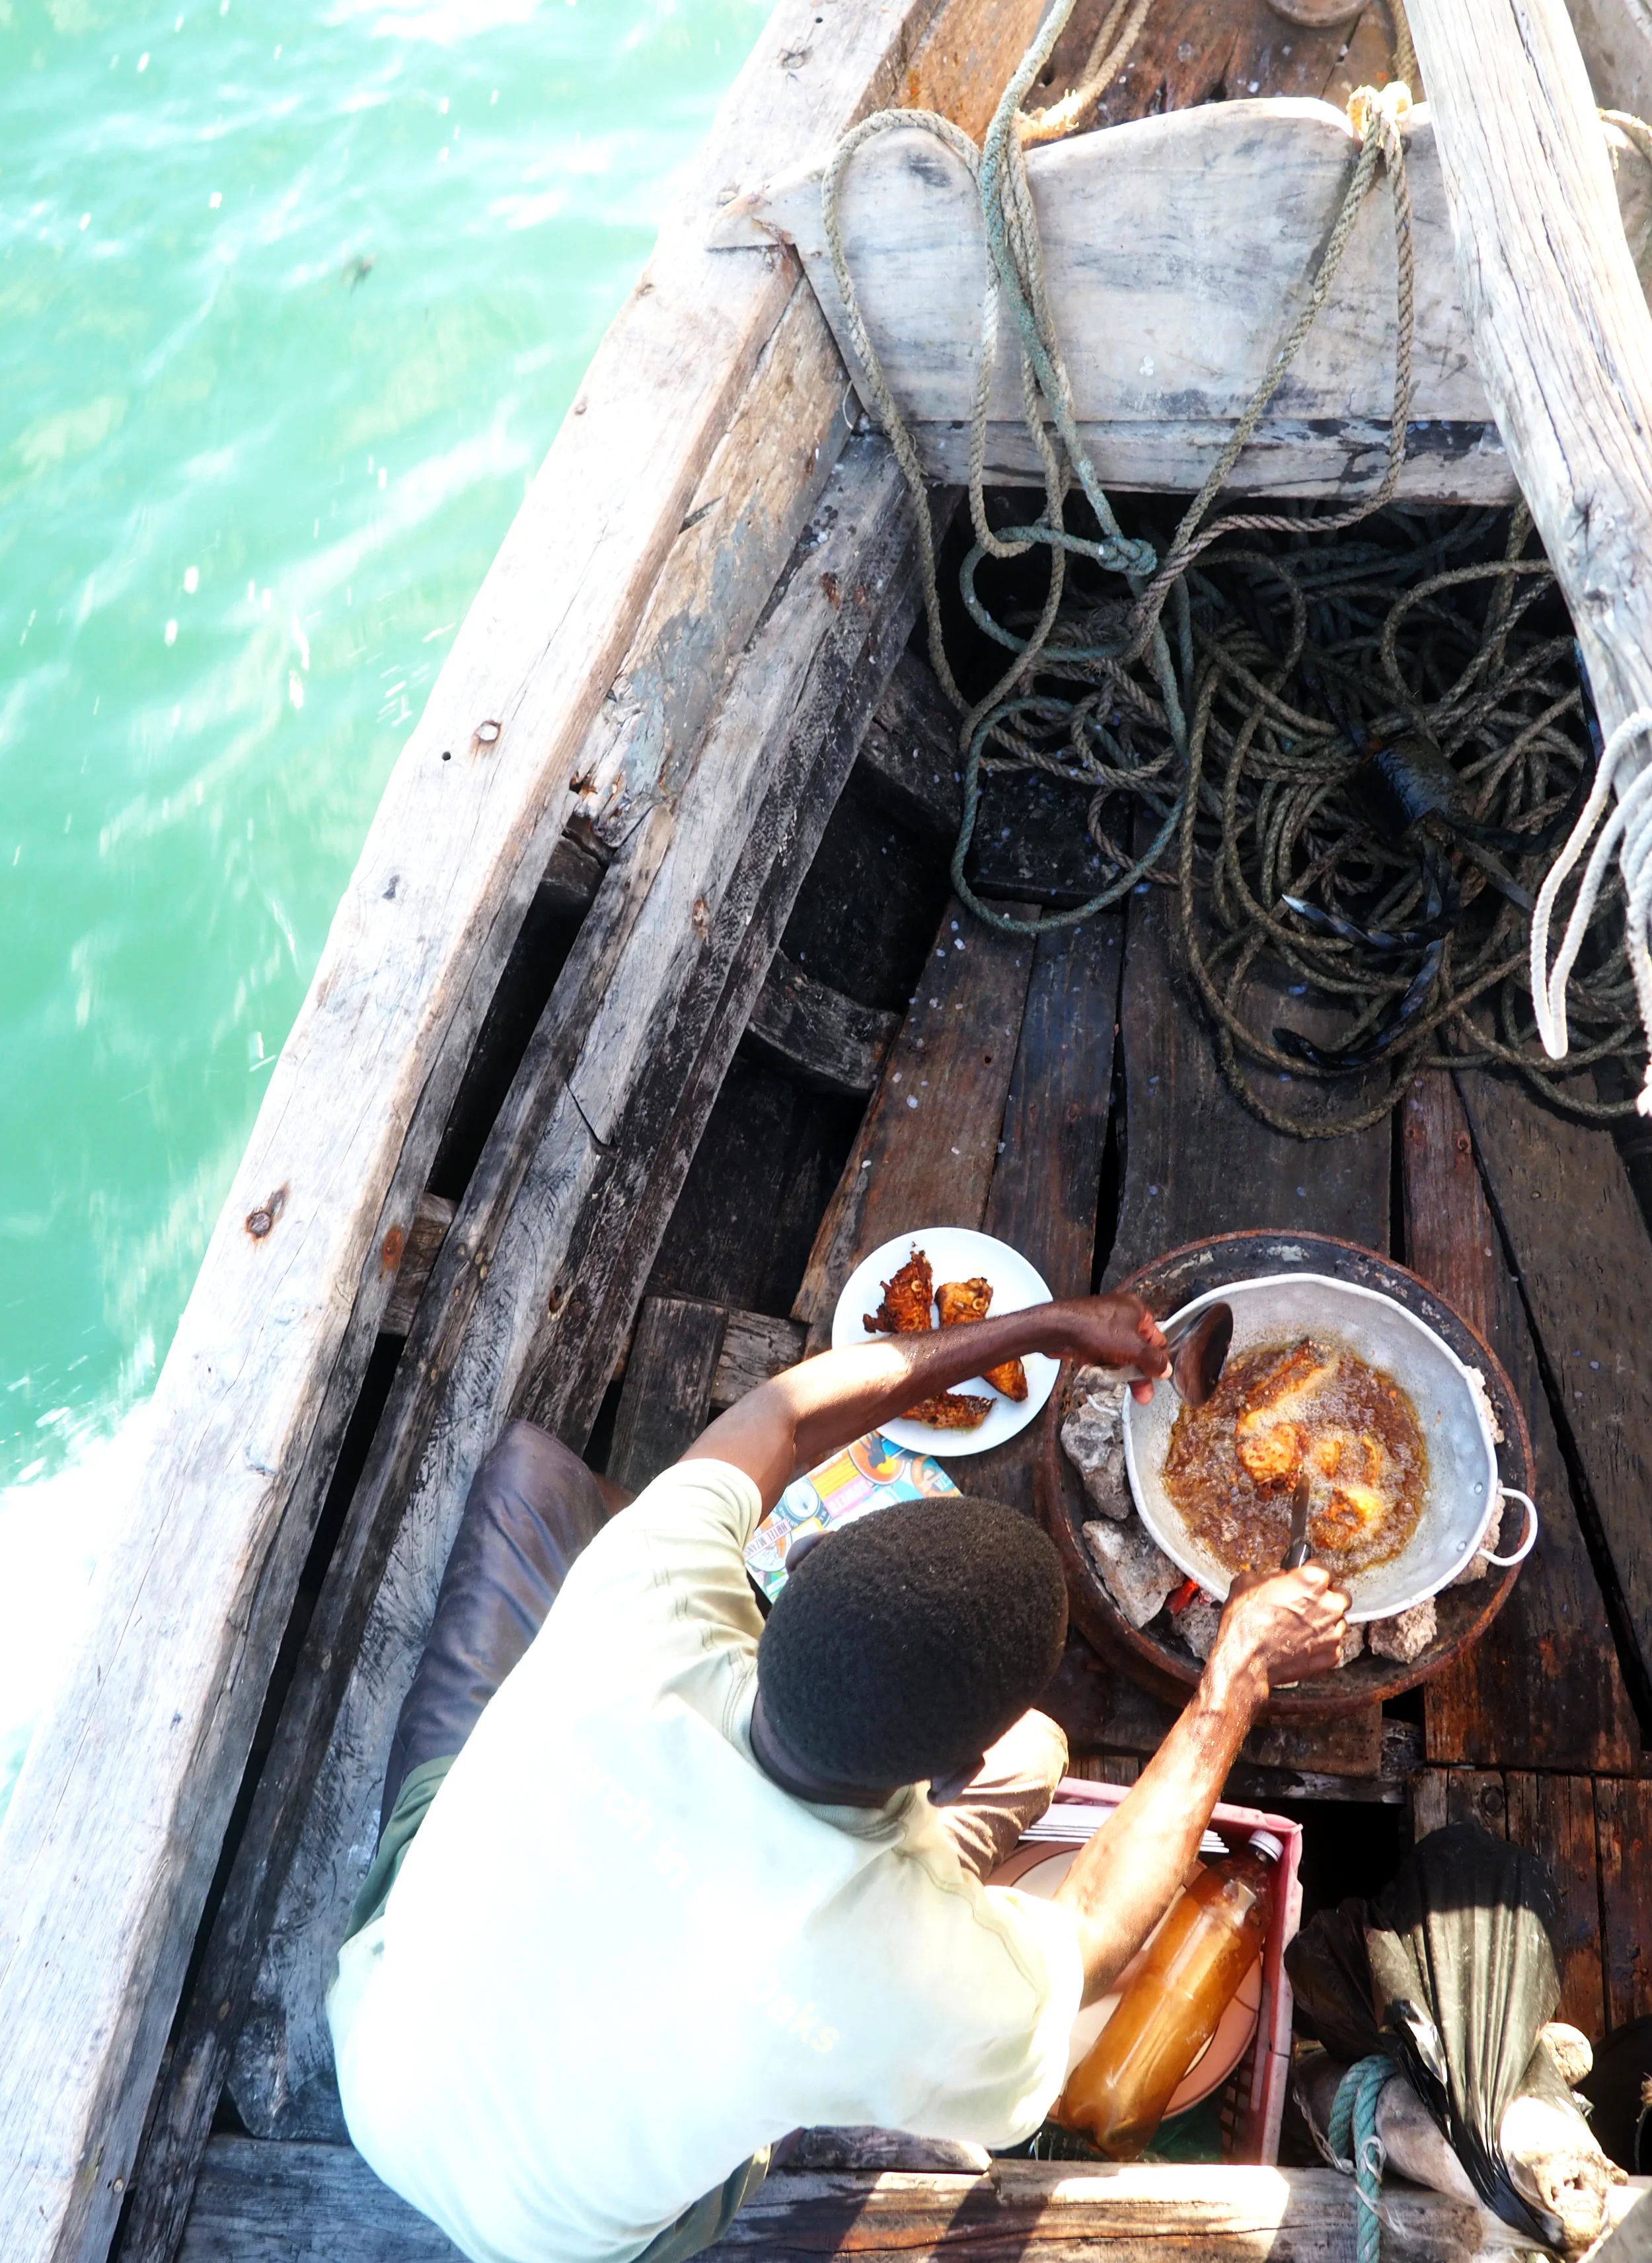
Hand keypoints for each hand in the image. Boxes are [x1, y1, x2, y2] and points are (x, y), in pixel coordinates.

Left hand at [1050, 1294, 1167, 1402]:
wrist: (1057, 1329)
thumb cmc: (1094, 1329)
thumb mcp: (1132, 1348)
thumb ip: (1153, 1360)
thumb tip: (1166, 1369)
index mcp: (1137, 1310)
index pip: (1157, 1338)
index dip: (1157, 1359)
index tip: (1157, 1377)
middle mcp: (1121, 1314)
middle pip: (1138, 1349)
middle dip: (1138, 1372)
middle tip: (1142, 1393)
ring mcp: (1104, 1325)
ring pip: (1120, 1354)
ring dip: (1120, 1371)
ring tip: (1117, 1384)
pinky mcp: (1089, 1336)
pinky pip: (1103, 1354)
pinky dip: (1104, 1365)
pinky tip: (1101, 1375)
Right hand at [1212, 1563, 1349, 1695]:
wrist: (1245, 1659)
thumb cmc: (1245, 1621)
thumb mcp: (1249, 1582)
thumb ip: (1272, 1575)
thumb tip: (1279, 1578)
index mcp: (1312, 1580)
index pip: (1324, 1569)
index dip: (1311, 1574)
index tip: (1304, 1580)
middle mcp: (1329, 1605)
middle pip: (1339, 1595)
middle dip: (1326, 1598)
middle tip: (1306, 1604)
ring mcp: (1334, 1632)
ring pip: (1338, 1622)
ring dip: (1325, 1622)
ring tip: (1301, 1628)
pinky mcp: (1332, 1655)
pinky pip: (1332, 1645)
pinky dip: (1320, 1645)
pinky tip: (1301, 1645)